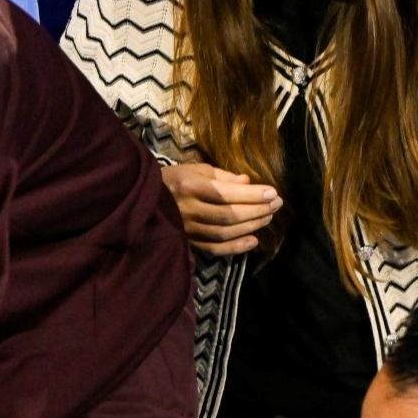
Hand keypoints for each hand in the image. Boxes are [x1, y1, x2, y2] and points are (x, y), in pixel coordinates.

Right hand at [160, 162, 281, 256]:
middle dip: (257, 210)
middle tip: (277, 204)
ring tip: (268, 218)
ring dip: (250, 226)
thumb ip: (222, 176)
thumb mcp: (194, 169)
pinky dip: (235, 247)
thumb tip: (247, 183)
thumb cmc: (171, 180)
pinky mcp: (187, 241)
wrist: (141, 201)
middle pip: (229, 214)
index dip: (252, 194)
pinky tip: (253, 241)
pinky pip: (214, 248)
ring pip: (224, 232)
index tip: (273, 192)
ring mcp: (187, 228)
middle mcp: (188, 209)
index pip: (226, 193)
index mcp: (189, 186)